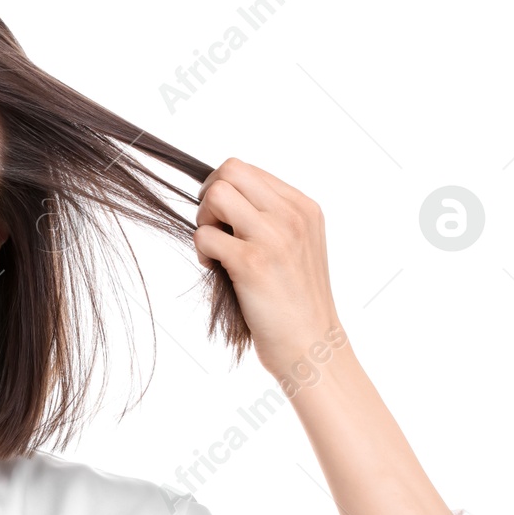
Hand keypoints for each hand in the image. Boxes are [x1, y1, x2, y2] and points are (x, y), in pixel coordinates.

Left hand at [192, 158, 342, 376]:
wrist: (311, 345)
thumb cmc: (295, 300)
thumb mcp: (297, 246)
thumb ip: (270, 217)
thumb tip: (220, 196)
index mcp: (303, 207)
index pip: (246, 169)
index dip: (224, 190)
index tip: (225, 221)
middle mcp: (292, 215)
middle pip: (229, 170)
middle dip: (209, 197)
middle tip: (214, 229)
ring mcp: (273, 236)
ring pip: (215, 194)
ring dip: (203, 221)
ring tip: (215, 250)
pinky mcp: (252, 263)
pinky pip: (205, 235)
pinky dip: (202, 251)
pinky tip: (215, 269)